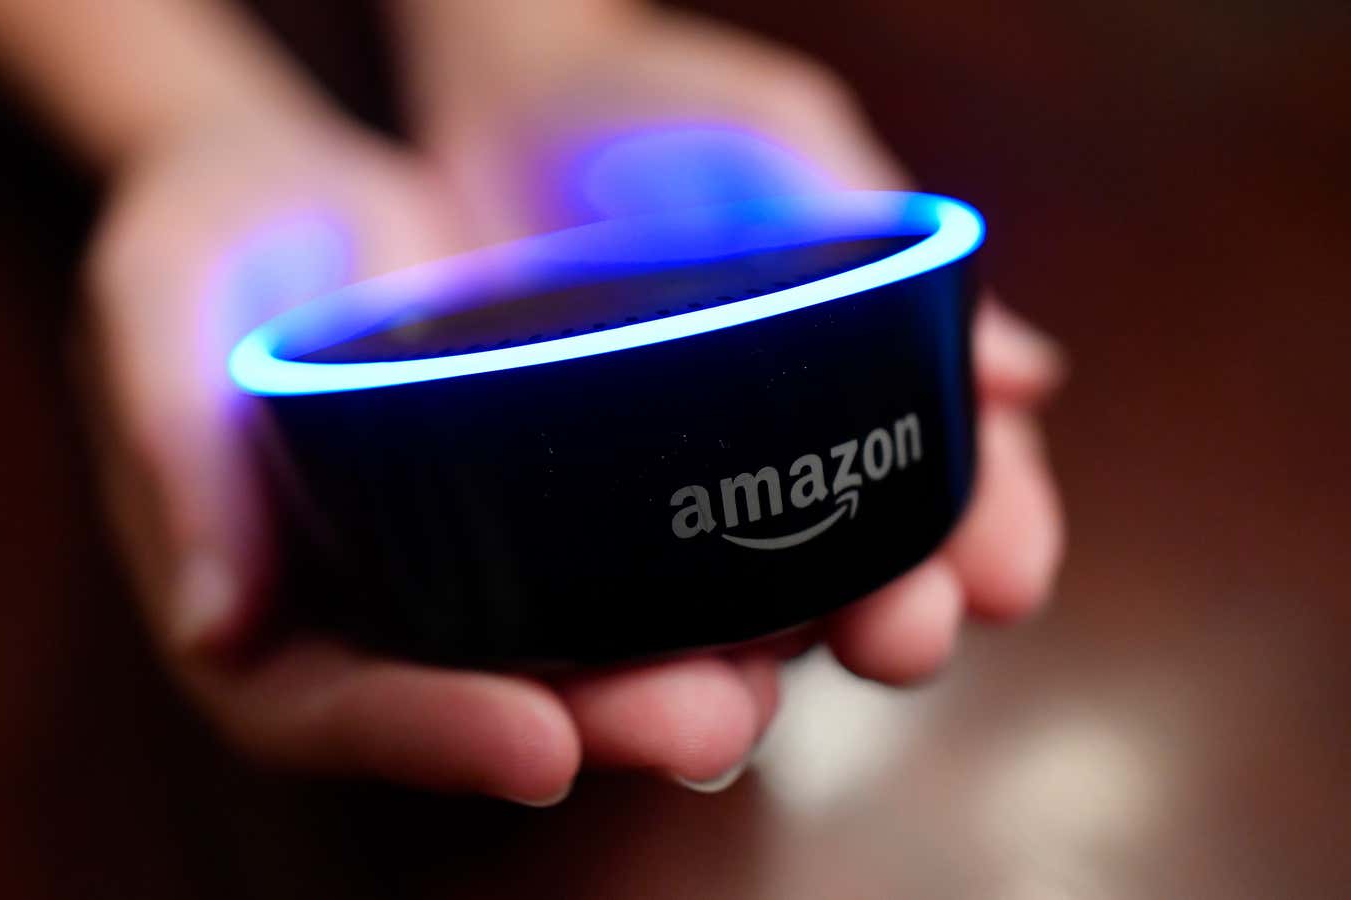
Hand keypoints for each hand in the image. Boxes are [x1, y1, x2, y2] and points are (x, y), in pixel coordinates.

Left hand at [398, 5, 1066, 779]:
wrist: (508, 107)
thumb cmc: (674, 124)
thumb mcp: (791, 160)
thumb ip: (893, 255)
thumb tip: (1027, 378)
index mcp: (871, 401)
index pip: (962, 488)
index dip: (994, 534)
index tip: (1006, 573)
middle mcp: (784, 478)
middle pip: (859, 580)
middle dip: (891, 618)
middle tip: (900, 635)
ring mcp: (673, 510)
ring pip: (733, 625)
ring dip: (748, 675)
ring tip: (751, 700)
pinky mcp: (560, 525)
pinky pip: (592, 606)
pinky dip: (607, 654)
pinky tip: (611, 684)